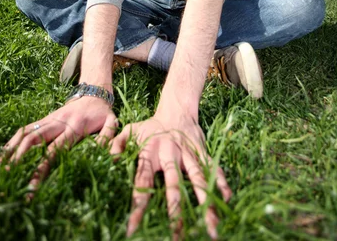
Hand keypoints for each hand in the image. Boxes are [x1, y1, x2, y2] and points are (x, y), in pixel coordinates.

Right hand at [0, 96, 117, 190]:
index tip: (32, 188)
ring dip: (11, 150)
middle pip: (34, 140)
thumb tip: (109, 157)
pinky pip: (25, 129)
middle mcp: (58, 122)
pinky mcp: (44, 119)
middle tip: (6, 178)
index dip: (42, 169)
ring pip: (26, 132)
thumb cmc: (102, 113)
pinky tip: (3, 156)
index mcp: (75, 127)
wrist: (94, 92)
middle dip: (19, 159)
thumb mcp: (112, 122)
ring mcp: (49, 120)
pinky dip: (12, 141)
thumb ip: (109, 137)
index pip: (55, 151)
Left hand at [109, 113, 231, 239]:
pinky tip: (227, 199)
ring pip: (197, 179)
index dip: (137, 206)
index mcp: (150, 152)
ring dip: (205, 203)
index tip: (132, 230)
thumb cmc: (149, 126)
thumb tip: (109, 161)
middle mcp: (170, 154)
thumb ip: (117, 145)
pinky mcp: (201, 151)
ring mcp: (188, 153)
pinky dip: (221, 181)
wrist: (176, 109)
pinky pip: (211, 167)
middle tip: (178, 238)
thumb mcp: (130, 131)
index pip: (142, 182)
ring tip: (211, 228)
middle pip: (173, 185)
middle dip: (176, 212)